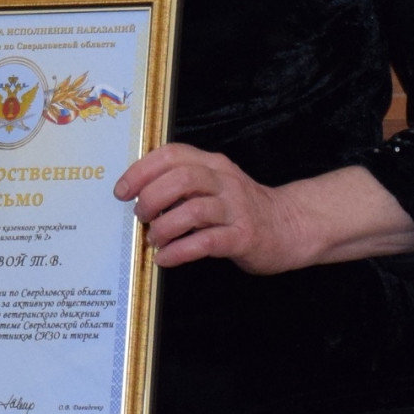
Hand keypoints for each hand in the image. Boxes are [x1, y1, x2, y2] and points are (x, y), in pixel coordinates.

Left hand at [112, 149, 413, 274]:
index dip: (141, 170)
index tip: (121, 190)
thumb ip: (184, 184)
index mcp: (213, 164)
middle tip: (141, 217)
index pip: (172, 155)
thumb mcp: (215, 185)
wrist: (291, 225)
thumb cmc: (241, 208)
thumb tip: (137, 196)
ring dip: (164, 228)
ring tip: (154, 240)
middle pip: (181, 178)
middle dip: (151, 199)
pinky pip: (206, 242)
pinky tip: (166, 258)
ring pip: (192, 210)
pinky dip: (179, 251)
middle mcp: (224, 181)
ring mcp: (236, 209)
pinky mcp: (243, 237)